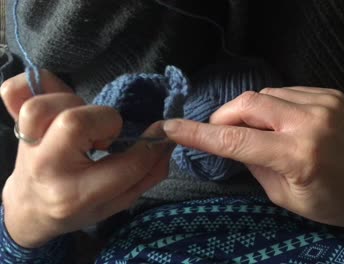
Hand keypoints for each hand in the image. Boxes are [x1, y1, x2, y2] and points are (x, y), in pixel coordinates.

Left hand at [0, 70, 173, 247]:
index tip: (158, 134)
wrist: (30, 210)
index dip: (150, 145)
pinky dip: (35, 86)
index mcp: (76, 196)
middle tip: (106, 137)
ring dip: (72, 106)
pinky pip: (14, 92)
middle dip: (105, 122)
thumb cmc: (78, 207)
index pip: (126, 164)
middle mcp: (47, 168)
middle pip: (75, 123)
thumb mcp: (118, 203)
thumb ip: (147, 173)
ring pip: (43, 107)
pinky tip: (56, 99)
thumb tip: (167, 140)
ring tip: (81, 123)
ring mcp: (26, 145)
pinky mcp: (14, 126)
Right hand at [163, 87, 343, 230]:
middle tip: (220, 133)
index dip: (198, 133)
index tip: (170, 128)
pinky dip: (274, 107)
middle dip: (224, 116)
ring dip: (251, 112)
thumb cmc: (331, 203)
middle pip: (247, 103)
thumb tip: (232, 141)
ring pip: (265, 94)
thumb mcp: (285, 196)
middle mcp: (310, 122)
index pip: (235, 139)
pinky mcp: (331, 94)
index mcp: (298, 156)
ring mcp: (323, 102)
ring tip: (260, 133)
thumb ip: (254, 164)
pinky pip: (287, 92)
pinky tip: (283, 124)